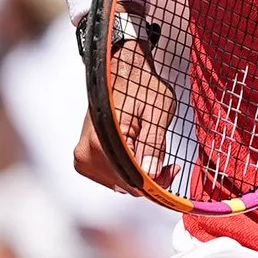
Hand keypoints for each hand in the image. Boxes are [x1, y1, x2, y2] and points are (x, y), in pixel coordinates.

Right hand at [74, 41, 174, 193]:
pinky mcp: (86, 158)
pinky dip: (129, 170)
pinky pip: (112, 176)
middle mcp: (85, 153)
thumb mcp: (156, 112)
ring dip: (140, 174)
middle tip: (170, 163)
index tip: (173, 169)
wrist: (123, 73)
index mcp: (101, 142)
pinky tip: (140, 154)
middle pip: (125, 184)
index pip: (131, 179)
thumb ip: (153, 144)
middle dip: (150, 177)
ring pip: (120, 183)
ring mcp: (83, 157)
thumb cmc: (140, 87)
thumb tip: (150, 174)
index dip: (157, 180)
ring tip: (153, 151)